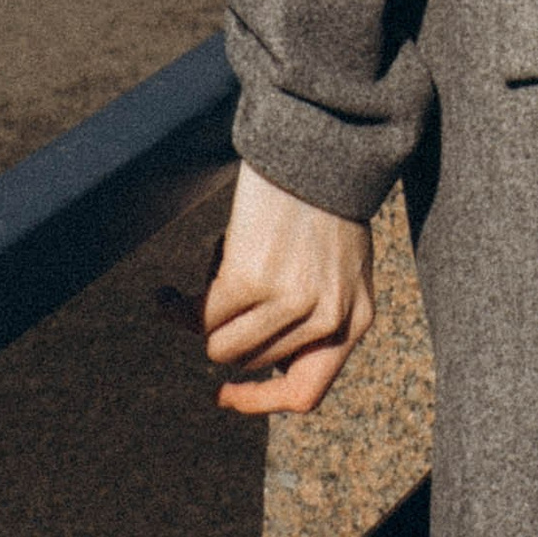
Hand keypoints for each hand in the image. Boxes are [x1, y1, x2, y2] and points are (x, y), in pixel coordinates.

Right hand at [195, 162, 373, 415]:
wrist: (319, 135)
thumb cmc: (321, 194)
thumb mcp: (336, 262)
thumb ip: (311, 311)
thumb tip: (248, 360)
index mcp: (356, 318)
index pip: (306, 392)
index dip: (260, 400)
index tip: (224, 394)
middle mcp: (329, 318)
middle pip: (251, 362)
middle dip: (227, 331)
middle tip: (213, 291)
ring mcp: (292, 302)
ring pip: (221, 346)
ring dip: (206, 314)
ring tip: (217, 263)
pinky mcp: (252, 279)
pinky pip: (204, 315)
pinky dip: (185, 302)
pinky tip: (181, 282)